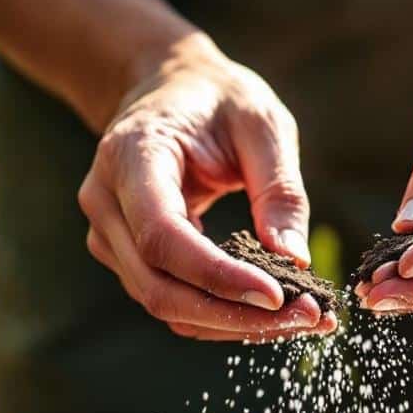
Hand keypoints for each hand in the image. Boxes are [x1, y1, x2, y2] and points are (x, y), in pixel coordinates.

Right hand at [77, 37, 336, 340]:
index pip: (163, 237)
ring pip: (165, 305)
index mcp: (130, 155)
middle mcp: (105, 201)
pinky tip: (270, 311)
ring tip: (300, 317)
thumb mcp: (262, 123)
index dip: (218, 276)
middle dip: (234, 315)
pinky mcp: (126, 257)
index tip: (277, 296)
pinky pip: (173, 301)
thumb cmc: (218, 99)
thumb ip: (279, 190)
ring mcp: (108, 235)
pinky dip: (222, 315)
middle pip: (159, 287)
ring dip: (233, 324)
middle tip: (307, 317)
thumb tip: (295, 261)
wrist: (169, 88)